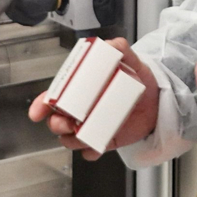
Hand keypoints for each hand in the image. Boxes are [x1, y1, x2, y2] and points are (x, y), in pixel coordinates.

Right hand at [28, 37, 160, 160]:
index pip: (54, 97)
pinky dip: (91, 153)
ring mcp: (91, 127)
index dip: (42, 104)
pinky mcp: (103, 141)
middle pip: (57, 121)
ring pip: (69, 139)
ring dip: (73, 140)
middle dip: (57, 124)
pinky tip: (96, 147)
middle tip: (70, 122)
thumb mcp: (131, 61)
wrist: (158, 100)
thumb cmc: (139, 80)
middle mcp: (82, 110)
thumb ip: (120, 49)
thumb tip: (111, 44)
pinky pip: (90, 152)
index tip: (38, 111)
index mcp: (81, 90)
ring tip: (85, 135)